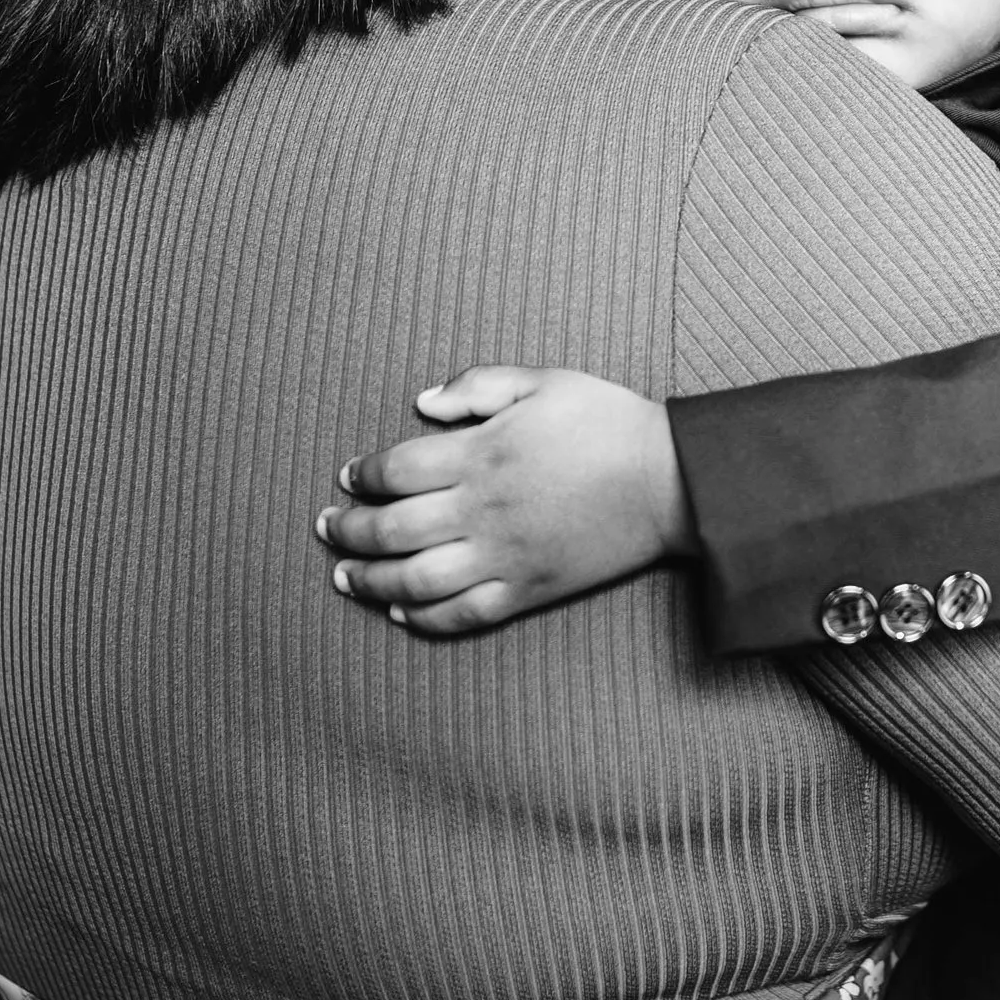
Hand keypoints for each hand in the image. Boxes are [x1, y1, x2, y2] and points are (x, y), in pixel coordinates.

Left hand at [316, 366, 695, 636]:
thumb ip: (477, 387)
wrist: (672, 481)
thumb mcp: (543, 380)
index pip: (396, 469)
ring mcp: (504, 556)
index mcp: (481, 454)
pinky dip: (425, 618)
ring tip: (345, 577)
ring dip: (371, 581)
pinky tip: (402, 612)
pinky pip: (464, 614)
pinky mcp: (529, 590)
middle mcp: (482, 510)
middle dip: (348, 530)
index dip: (363, 475)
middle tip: (327, 527)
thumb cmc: (609, 422)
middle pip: (391, 529)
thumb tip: (421, 402)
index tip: (348, 478)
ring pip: (415, 580)